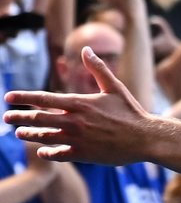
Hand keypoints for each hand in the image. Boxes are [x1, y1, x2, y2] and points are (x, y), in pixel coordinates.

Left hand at [4, 46, 151, 164]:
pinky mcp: (81, 154)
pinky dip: (47, 152)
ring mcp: (77, 139)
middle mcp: (75, 121)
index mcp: (81, 103)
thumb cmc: (130, 111)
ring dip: (29, 134)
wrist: (144, 137)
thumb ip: (97, 68)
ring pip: (45, 136)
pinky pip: (57, 154)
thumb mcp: (115, 86)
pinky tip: (41, 151)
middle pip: (39, 118)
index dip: (24, 98)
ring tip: (18, 133)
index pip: (44, 99)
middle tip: (6, 118)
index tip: (8, 97)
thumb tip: (86, 49)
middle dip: (19, 117)